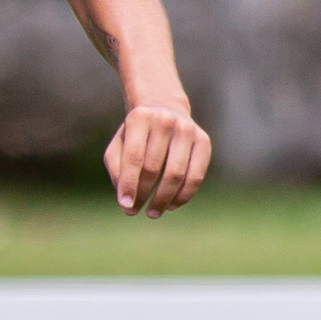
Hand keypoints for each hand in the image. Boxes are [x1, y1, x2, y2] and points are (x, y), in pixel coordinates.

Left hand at [106, 102, 210, 216]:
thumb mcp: (118, 144)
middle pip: (153, 168)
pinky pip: (196, 175)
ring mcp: (187, 129)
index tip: (125, 206)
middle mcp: (165, 120)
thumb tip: (126, 200)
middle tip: (134, 211)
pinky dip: (183, 195)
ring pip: (176, 174)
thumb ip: (117, 169)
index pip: (134, 158)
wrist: (163, 106)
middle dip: (143, 194)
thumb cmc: (135, 134)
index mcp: (140, 118)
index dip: (129, 185)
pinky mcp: (203, 141)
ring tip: (152, 213)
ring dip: (163, 199)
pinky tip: (171, 205)